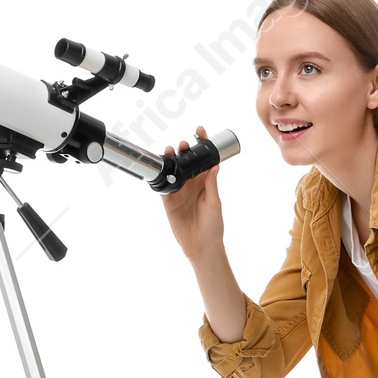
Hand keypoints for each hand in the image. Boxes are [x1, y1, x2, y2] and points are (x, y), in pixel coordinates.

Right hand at [160, 124, 224, 262]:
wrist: (202, 245)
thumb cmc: (213, 226)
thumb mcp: (214, 203)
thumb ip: (211, 184)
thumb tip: (214, 166)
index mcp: (205, 182)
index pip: (203, 160)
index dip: (202, 145)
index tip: (201, 132)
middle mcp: (192, 184)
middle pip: (186, 162)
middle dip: (184, 150)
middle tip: (184, 144)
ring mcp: (180, 192)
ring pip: (174, 171)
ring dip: (172, 159)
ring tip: (172, 150)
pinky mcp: (169, 201)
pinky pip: (164, 186)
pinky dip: (163, 176)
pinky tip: (163, 167)